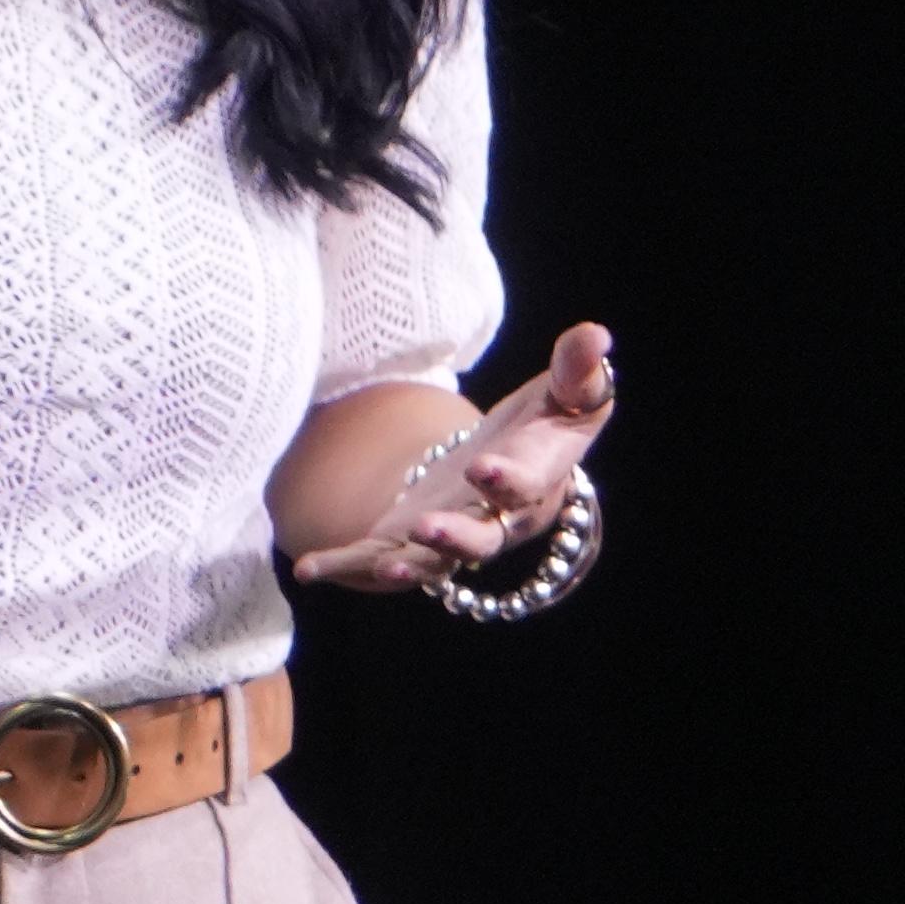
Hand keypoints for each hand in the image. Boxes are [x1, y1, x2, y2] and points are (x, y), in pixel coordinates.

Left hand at [289, 322, 618, 595]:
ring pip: (435, 564)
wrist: (514, 461)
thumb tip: (595, 334)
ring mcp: (453, 536)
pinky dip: (346, 566)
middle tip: (428, 528)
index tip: (483, 467)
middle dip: (455, 537)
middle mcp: (497, 521)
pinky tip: (309, 568)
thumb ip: (579, 367)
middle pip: (481, 540)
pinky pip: (380, 559)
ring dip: (409, 566)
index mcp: (537, 481)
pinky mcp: (412, 540)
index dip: (507, 479)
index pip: (525, 485)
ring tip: (382, 566)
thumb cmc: (548, 420)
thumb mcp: (569, 390)